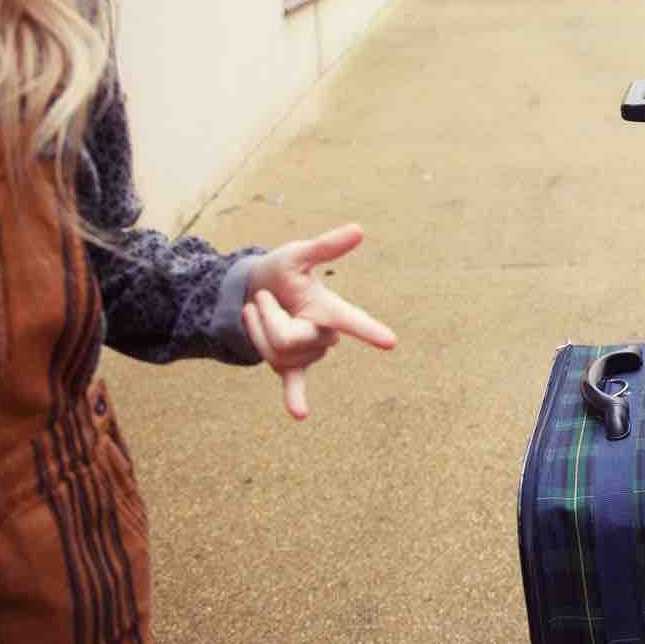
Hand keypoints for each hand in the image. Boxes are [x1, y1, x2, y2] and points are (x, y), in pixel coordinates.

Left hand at [242, 224, 396, 418]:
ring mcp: (306, 353)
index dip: (369, 330)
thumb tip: (360, 229)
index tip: (391, 342)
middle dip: (266, 317)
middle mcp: (323, 335)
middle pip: (287, 339)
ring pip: (274, 354)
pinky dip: (296, 398)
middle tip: (263, 298)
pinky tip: (300, 414)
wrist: (253, 290)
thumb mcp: (298, 254)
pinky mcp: (288, 364)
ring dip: (255, 331)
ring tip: (257, 310)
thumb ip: (326, 246)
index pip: (351, 320)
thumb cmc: (283, 270)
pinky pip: (294, 384)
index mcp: (329, 309)